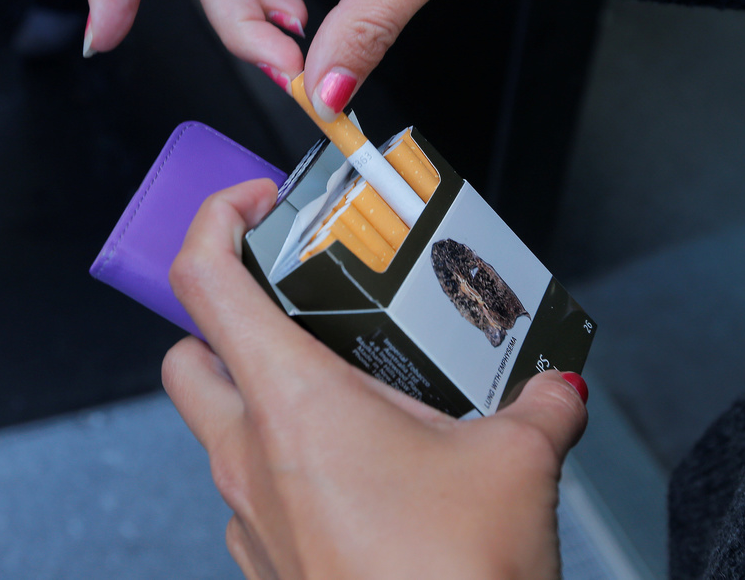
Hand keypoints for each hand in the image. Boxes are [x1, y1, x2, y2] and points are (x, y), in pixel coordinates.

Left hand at [163, 179, 588, 579]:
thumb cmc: (453, 575)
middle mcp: (249, 454)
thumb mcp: (517, 463)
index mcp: (289, 400)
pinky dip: (289, 466)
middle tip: (296, 306)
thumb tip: (557, 390)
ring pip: (218, 427)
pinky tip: (364, 478)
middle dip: (225, 317)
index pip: (203, 279)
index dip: (216, 219)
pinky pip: (255, 493)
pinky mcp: (269, 565)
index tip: (258, 203)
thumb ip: (540, 406)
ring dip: (263, 396)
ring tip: (351, 395)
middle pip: (188, 352)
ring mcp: (250, 516)